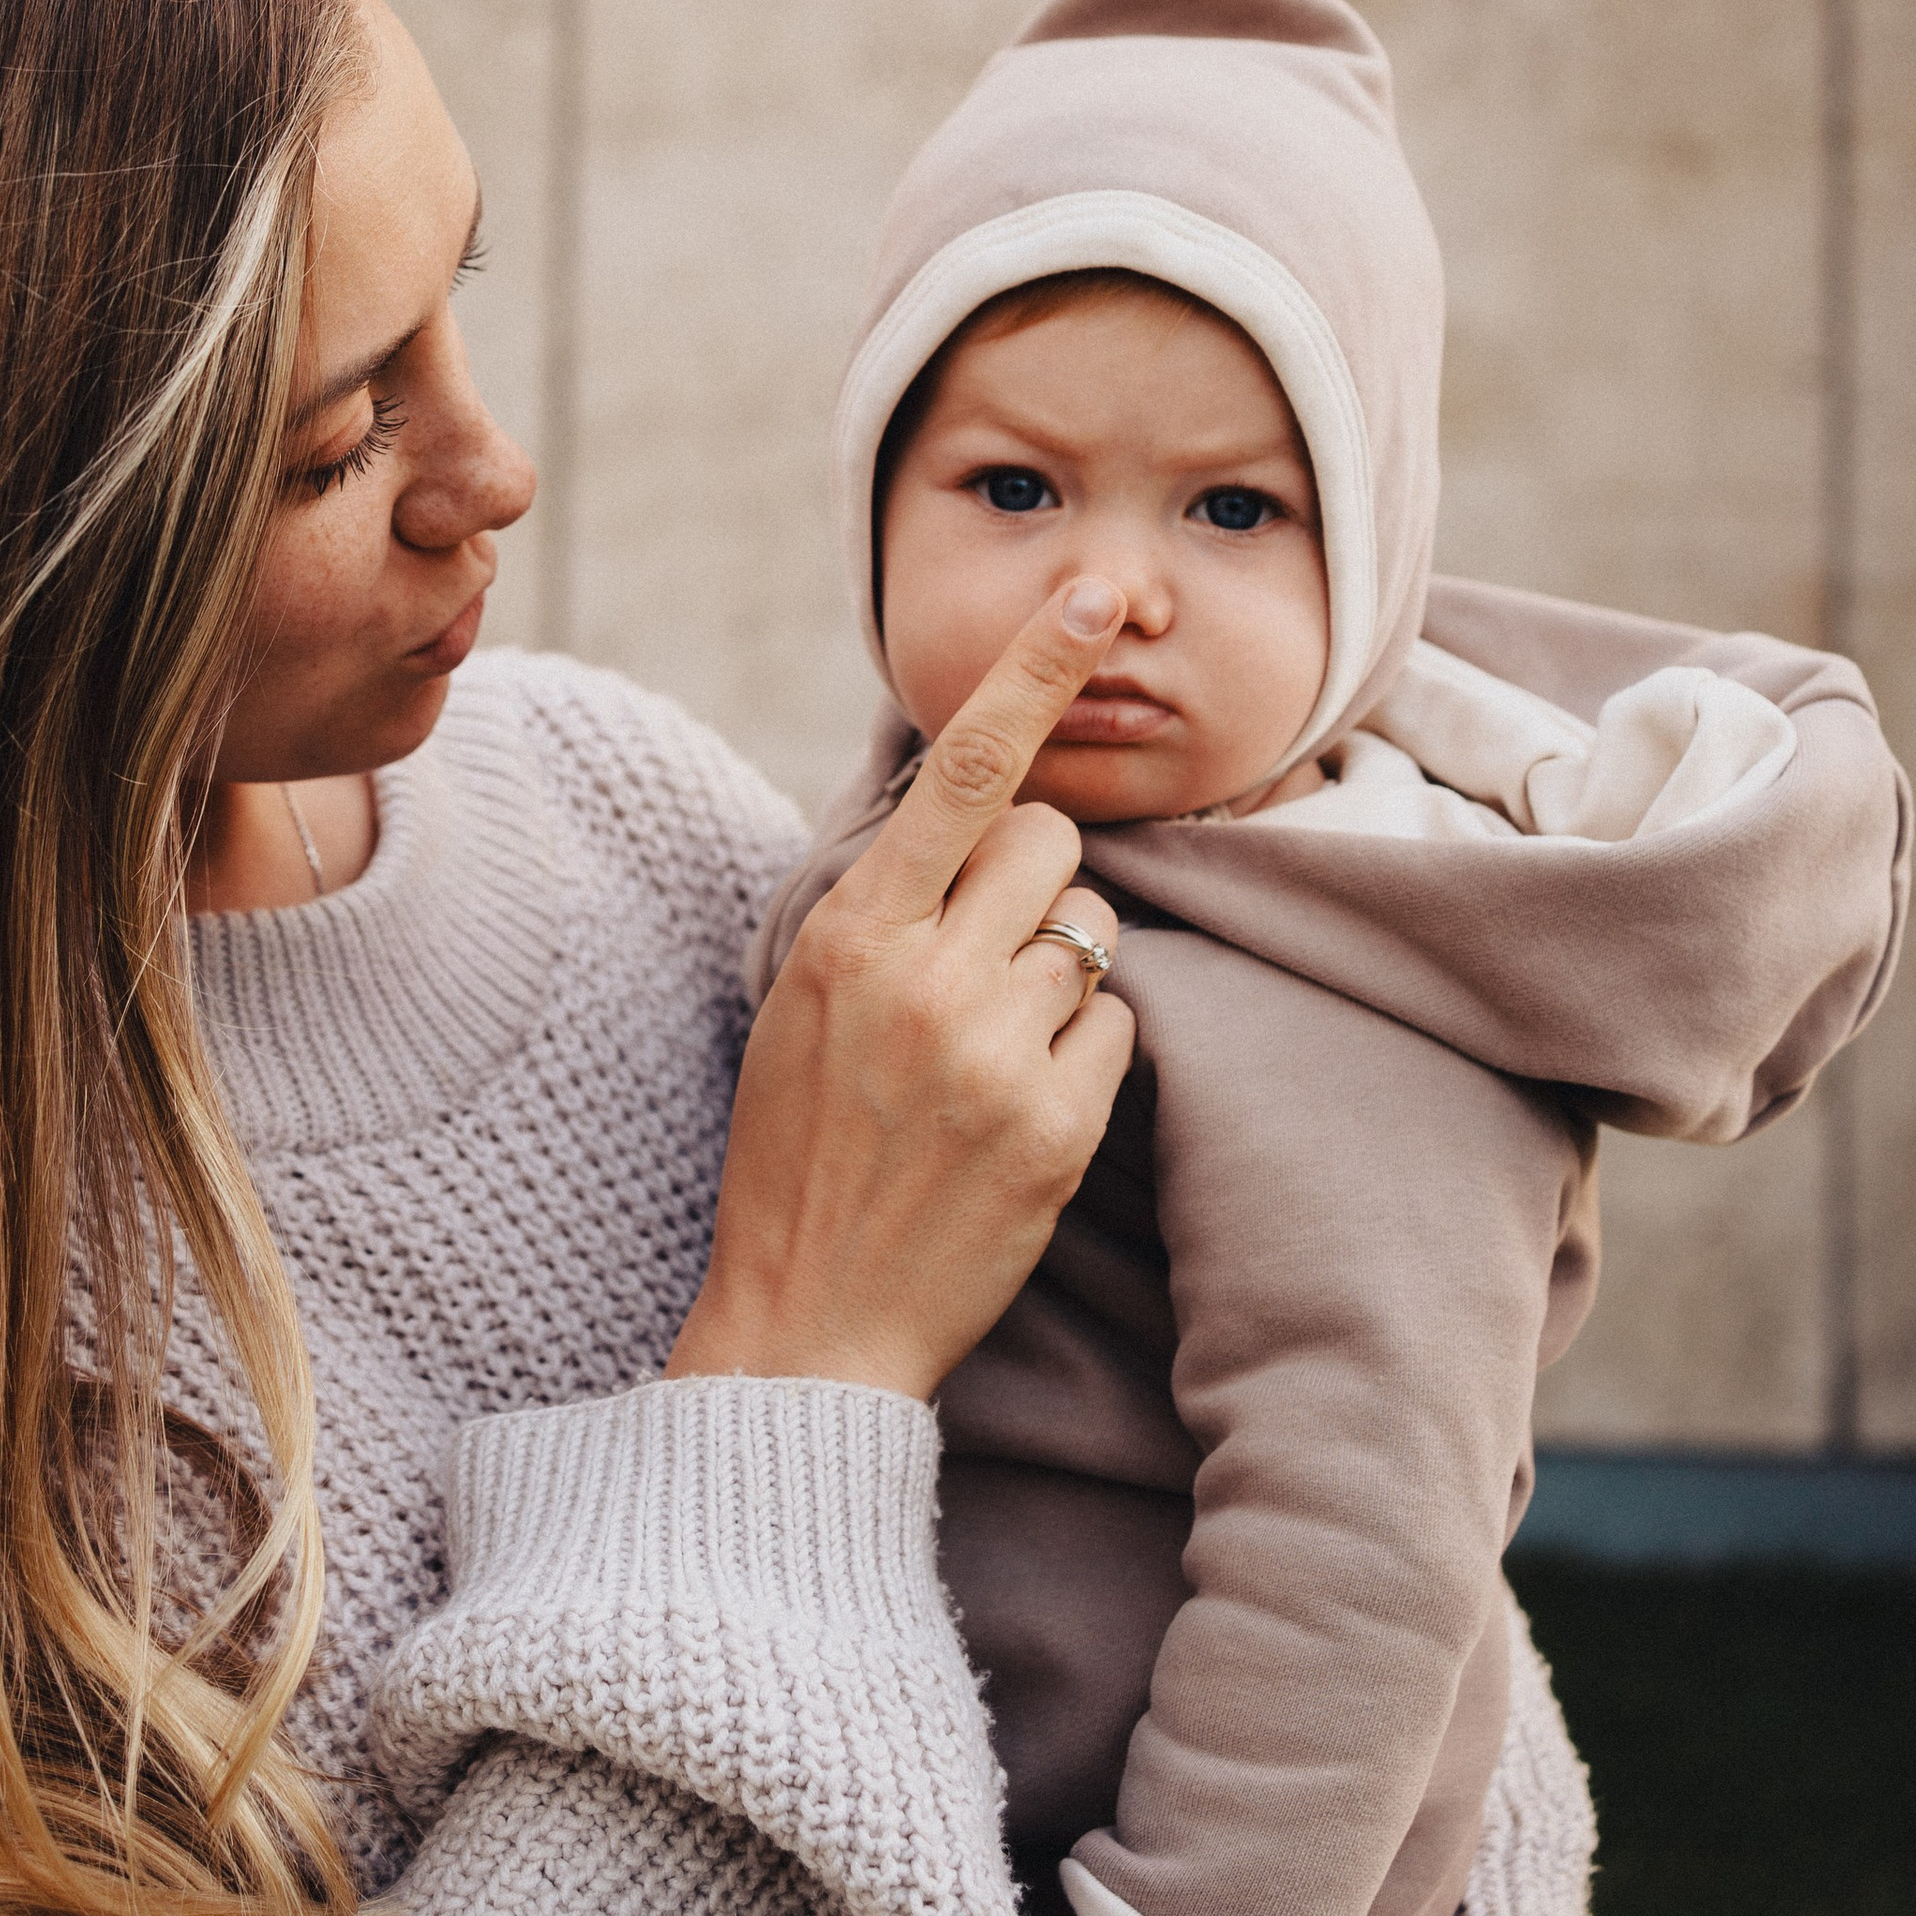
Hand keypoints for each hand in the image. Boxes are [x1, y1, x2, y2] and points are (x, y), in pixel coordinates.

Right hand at [667, 581, 1134, 1401]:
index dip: (1036, 671)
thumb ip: (887, 898)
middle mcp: (927, 978)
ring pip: (1093, 933)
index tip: (1092, 595)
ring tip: (986, 1050)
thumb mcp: (804, 994)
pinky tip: (1015, 1109)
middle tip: (987, 950)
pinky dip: (1082, 1056)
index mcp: (852, 931)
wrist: (807, 1321)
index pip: (967, 769)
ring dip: (1058, 973)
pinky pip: (1115, 1028)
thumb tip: (976, 798)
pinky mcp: (1058, 1129)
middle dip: (1041, 875)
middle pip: (1055, 839)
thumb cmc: (799, 1144)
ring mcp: (996, 1055)